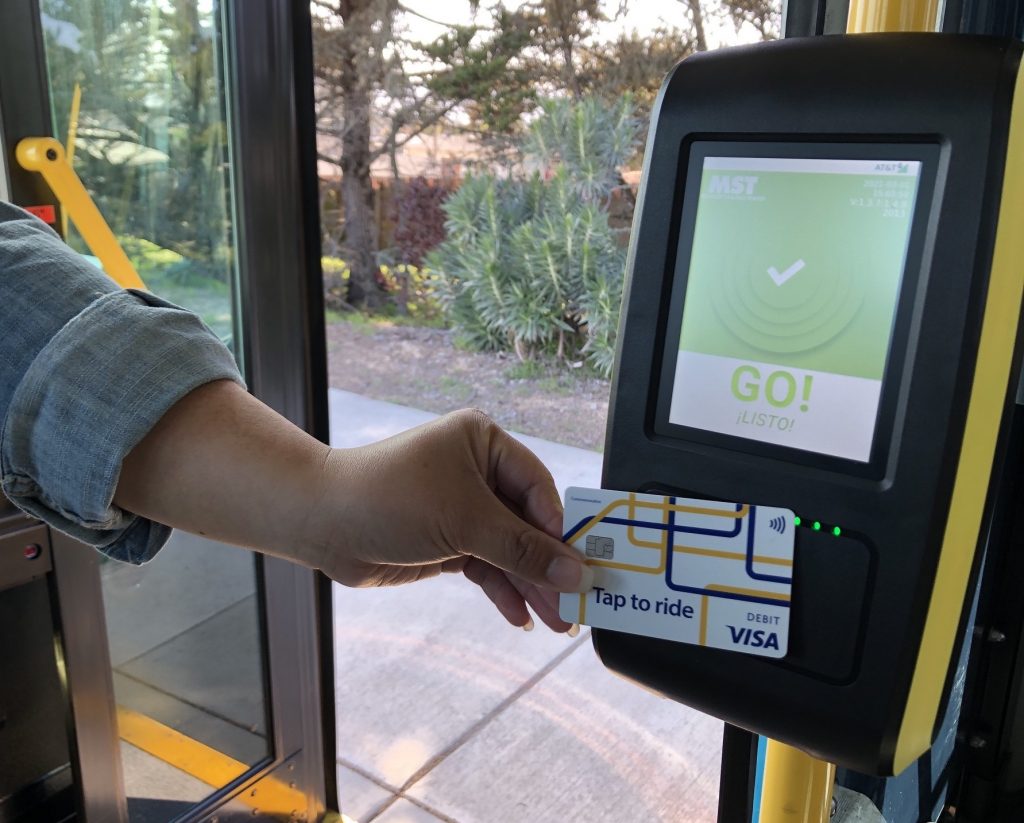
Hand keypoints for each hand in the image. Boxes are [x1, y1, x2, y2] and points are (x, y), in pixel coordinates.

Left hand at [303, 409, 592, 631]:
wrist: (322, 522)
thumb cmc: (391, 499)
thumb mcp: (465, 521)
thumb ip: (523, 549)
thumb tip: (576, 575)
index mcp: (485, 444)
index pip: (539, 489)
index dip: (560, 531)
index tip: (581, 570)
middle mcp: (477, 472)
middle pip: (527, 524)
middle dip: (547, 568)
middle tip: (575, 607)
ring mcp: (462, 509)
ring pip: (508, 551)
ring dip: (530, 586)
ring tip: (556, 624)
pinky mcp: (447, 541)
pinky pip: (486, 566)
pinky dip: (502, 590)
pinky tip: (519, 617)